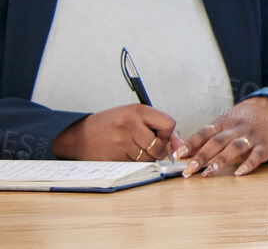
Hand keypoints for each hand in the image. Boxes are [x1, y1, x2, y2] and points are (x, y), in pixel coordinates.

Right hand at [50, 104, 180, 161]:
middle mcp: (130, 125)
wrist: (79, 135)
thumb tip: (180, 146)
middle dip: (158, 150)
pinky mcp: (113, 157)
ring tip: (133, 148)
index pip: (169, 124)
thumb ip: (158, 127)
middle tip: (148, 146)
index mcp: (138, 111)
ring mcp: (121, 142)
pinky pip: (135, 165)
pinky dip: (133, 163)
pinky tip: (123, 154)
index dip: (167, 133)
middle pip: (160, 146)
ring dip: (146, 158)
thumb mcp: (134, 116)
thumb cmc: (111, 124)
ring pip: (148, 159)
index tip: (159, 135)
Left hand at [181, 96, 267, 176]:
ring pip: (235, 147)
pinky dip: (248, 164)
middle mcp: (236, 129)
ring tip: (208, 172)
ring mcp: (251, 137)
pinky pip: (257, 155)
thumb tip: (183, 153)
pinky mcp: (265, 146)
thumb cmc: (243, 120)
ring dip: (221, 160)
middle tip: (189, 170)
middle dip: (202, 156)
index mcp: (224, 122)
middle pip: (217, 141)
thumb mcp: (224, 123)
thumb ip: (206, 138)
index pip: (204, 132)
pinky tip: (239, 172)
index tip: (178, 154)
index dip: (191, 143)